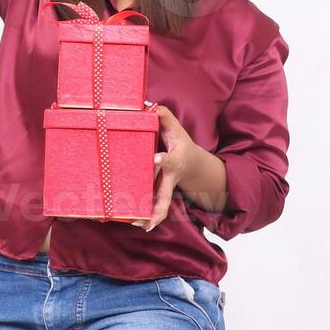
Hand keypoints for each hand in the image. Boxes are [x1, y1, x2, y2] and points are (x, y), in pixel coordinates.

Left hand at [133, 103, 199, 231]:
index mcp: (174, 160)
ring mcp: (165, 188)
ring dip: (152, 218)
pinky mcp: (159, 193)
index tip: (156, 158)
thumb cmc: (180, 143)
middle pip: (166, 196)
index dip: (163, 159)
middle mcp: (170, 178)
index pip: (168, 159)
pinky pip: (155, 207)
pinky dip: (148, 218)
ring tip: (140, 225)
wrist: (192, 163)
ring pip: (161, 206)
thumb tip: (149, 105)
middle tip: (147, 219)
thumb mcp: (175, 127)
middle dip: (158, 208)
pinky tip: (137, 224)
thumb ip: (163, 115)